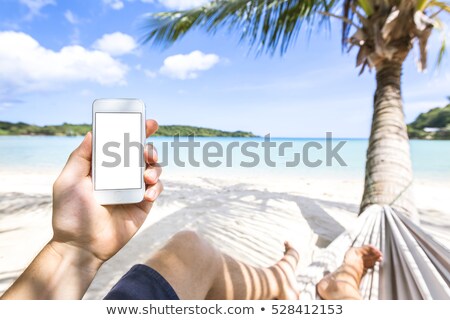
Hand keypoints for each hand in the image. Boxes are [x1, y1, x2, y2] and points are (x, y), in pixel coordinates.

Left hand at [51, 119, 161, 264]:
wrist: (83, 246)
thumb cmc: (71, 214)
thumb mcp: (68, 181)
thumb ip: (80, 156)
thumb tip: (91, 132)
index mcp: (104, 166)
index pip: (122, 143)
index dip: (136, 131)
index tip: (148, 122)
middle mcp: (121, 174)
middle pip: (142, 153)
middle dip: (150, 148)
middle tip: (147, 153)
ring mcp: (134, 189)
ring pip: (154, 168)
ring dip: (155, 168)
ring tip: (147, 177)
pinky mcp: (143, 204)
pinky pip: (157, 189)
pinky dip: (157, 187)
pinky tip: (148, 194)